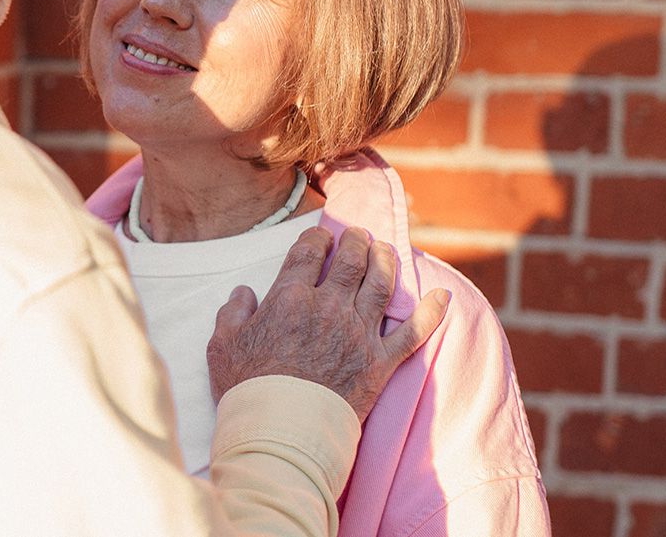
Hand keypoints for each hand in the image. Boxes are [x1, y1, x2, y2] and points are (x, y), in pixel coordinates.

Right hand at [206, 225, 448, 421]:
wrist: (282, 430)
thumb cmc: (248, 389)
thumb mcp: (222, 346)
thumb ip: (233, 313)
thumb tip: (243, 293)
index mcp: (290, 298)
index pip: (309, 253)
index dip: (316, 238)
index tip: (320, 237)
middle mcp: (329, 307)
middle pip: (351, 261)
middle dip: (356, 241)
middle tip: (358, 235)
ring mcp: (359, 333)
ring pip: (381, 285)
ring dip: (386, 261)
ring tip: (385, 250)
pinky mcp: (380, 362)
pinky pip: (413, 333)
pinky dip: (431, 313)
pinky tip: (442, 296)